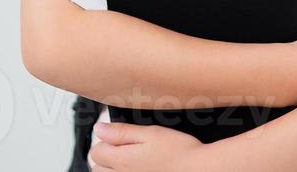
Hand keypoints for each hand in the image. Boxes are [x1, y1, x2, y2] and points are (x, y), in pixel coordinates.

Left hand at [89, 121, 212, 170]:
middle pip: (97, 168)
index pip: (96, 151)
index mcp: (122, 160)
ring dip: (113, 169)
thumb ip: (122, 132)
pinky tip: (139, 169)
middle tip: (125, 149)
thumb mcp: (151, 133)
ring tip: (131, 161)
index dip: (106, 141)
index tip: (117, 137)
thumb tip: (99, 129)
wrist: (200, 170)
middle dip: (106, 157)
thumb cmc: (180, 152)